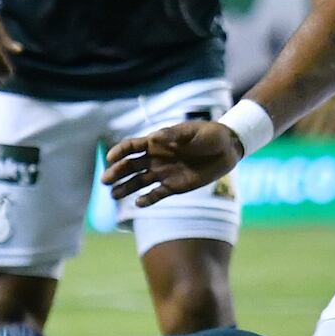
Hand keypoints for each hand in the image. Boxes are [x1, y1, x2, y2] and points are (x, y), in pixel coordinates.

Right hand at [105, 120, 243, 207]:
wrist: (228, 149)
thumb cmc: (209, 135)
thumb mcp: (192, 132)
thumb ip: (173, 135)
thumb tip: (154, 138)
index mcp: (157, 142)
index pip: (132, 147)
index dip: (119, 152)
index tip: (110, 158)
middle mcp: (156, 158)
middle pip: (130, 166)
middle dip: (117, 172)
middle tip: (105, 180)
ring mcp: (164, 173)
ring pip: (139, 182)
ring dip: (126, 188)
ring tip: (114, 195)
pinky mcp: (174, 186)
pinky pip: (157, 194)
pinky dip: (147, 199)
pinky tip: (137, 204)